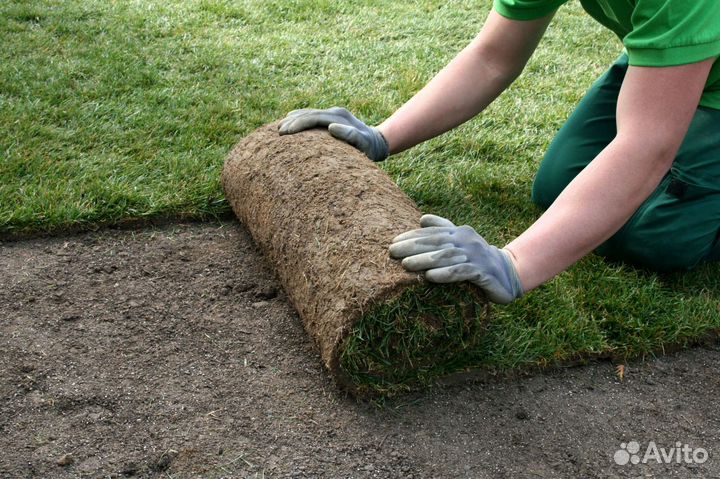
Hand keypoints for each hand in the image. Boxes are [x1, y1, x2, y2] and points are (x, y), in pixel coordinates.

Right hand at [278, 107, 388, 161]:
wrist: (378, 141)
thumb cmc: (369, 147)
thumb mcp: (363, 143)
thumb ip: (350, 136)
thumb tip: (332, 128)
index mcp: (338, 117)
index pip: (313, 118)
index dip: (298, 124)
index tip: (285, 132)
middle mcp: (334, 112)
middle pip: (308, 114)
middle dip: (292, 122)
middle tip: (277, 131)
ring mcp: (333, 114)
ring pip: (309, 113)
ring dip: (294, 119)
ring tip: (279, 126)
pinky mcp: (332, 118)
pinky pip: (312, 116)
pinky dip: (300, 117)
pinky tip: (290, 119)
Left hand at [389, 214, 523, 303]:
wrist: (508, 273)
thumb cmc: (477, 258)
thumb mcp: (461, 241)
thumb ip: (443, 229)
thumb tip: (422, 218)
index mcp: (460, 232)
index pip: (432, 233)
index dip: (412, 236)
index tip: (393, 242)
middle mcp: (467, 241)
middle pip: (436, 243)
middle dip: (412, 247)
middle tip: (392, 253)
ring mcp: (476, 256)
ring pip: (446, 257)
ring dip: (424, 260)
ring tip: (406, 265)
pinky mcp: (483, 273)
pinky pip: (462, 272)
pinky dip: (445, 274)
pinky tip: (430, 277)